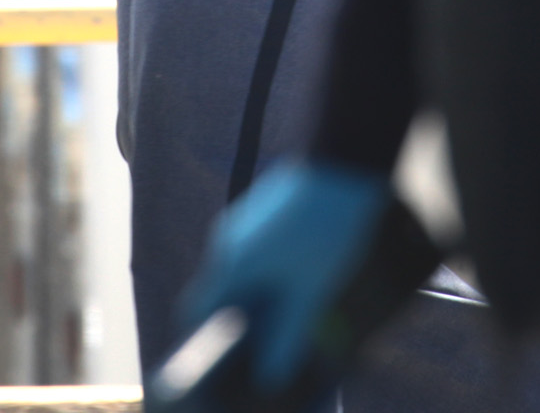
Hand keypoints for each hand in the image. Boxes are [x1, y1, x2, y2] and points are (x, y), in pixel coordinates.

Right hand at [169, 161, 393, 398]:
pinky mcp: (261, 215)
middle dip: (246, 320)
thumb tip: (271, 374)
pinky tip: (306, 277)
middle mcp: (227, 244)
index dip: (208, 339)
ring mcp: (243, 226)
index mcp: (230, 264)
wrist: (342, 165)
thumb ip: (286, 335)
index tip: (228, 361)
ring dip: (264, 295)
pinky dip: (273, 272)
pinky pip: (257, 254)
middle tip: (277, 338)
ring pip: (244, 273)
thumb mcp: (309, 292)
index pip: (196, 311)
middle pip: (223, 295)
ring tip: (300, 308)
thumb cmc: (325, 229)